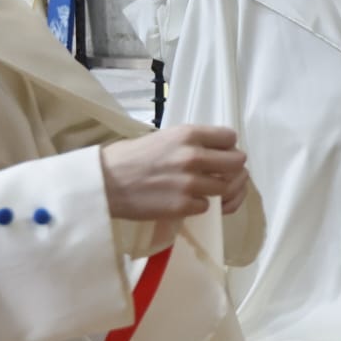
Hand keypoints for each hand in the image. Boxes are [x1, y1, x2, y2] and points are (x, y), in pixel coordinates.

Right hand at [100, 125, 247, 220]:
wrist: (103, 183)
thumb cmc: (128, 157)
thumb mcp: (162, 137)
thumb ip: (190, 142)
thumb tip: (213, 149)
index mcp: (188, 134)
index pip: (230, 137)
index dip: (227, 147)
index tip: (220, 153)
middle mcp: (193, 156)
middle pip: (237, 162)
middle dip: (231, 169)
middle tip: (218, 174)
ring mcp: (189, 182)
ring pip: (225, 187)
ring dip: (216, 190)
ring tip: (200, 190)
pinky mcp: (182, 205)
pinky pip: (206, 207)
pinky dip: (198, 206)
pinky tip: (184, 201)